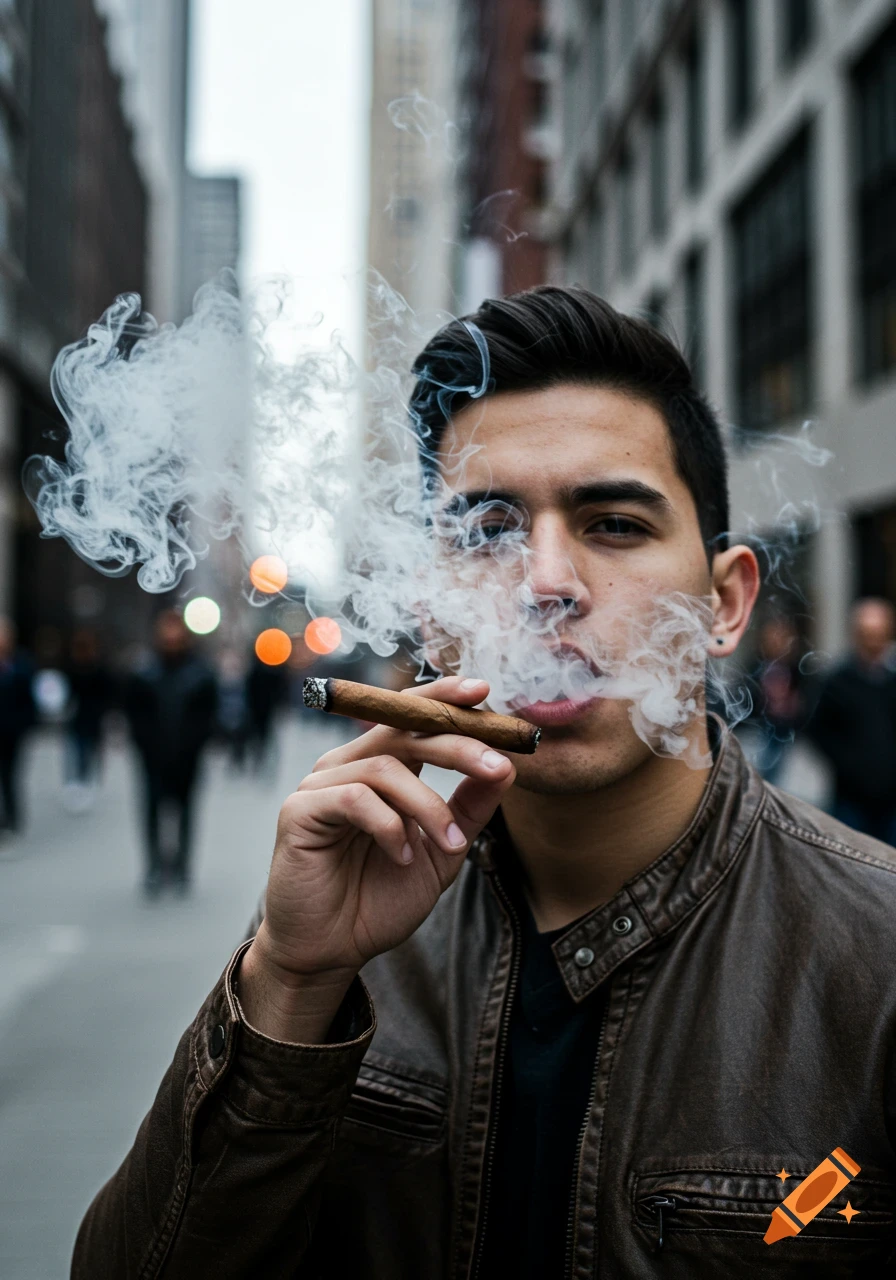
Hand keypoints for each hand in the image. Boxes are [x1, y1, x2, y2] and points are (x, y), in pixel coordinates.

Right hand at [239, 676, 514, 1040]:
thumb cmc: (380, 898)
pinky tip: (402, 856)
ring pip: (386, 767)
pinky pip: (354, 799)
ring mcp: (320, 784)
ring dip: (429, 806)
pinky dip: (389, 825)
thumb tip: (506, 768)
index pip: (411, 717)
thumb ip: (469, 810)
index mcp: (380, 767)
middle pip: (403, 729)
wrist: (333, 950)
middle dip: (456, 743)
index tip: (483, 692)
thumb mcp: (441, 852)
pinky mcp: (299, 810)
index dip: (442, 697)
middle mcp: (348, 766)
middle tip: (496, 767)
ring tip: (451, 844)